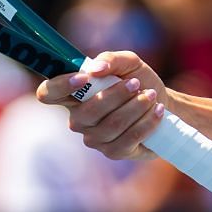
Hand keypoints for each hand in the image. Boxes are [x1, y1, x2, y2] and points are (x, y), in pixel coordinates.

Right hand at [33, 49, 167, 159]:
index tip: (84, 78)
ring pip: (111, 125)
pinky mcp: (114, 152)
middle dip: (115, 95)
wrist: (163, 103)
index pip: (48, 93)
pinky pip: (128, 139)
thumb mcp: (128, 62)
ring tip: (151, 96)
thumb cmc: (139, 81)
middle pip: (87, 112)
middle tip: (135, 83)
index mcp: (73, 95)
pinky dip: (146, 122)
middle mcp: (78, 119)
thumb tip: (95, 70)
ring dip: (135, 107)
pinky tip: (157, 111)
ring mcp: (95, 138)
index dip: (60, 86)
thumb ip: (110, 59)